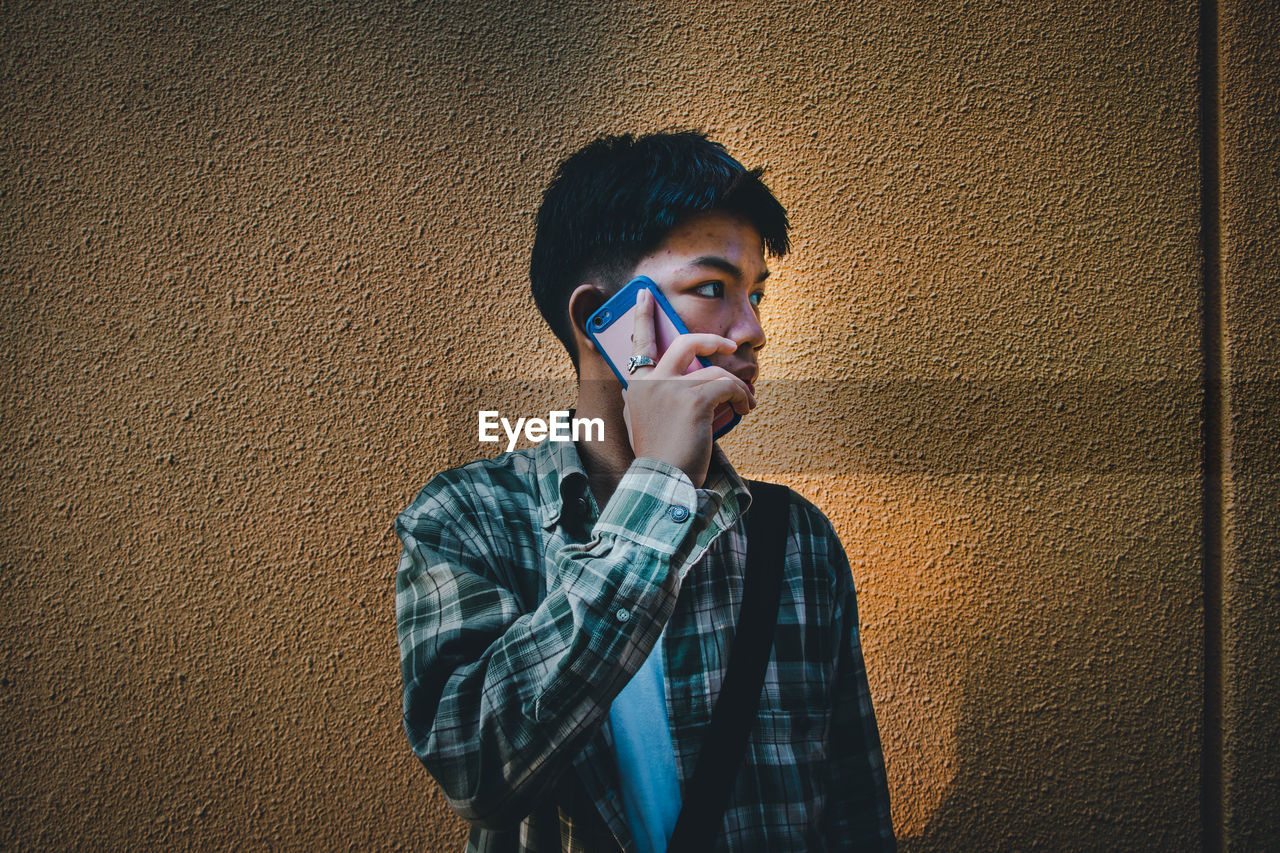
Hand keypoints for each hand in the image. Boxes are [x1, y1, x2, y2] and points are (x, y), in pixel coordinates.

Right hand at [622, 287, 754, 487]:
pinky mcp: (694, 400)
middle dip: (712, 340)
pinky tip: (746, 408)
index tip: (647, 295)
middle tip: (730, 346)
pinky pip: (728, 386)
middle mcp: (651, 382)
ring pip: (716, 370)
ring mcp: (671, 388)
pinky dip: (742, 396)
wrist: (663, 482)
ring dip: (737, 386)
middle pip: (685, 343)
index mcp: (637, 386)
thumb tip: (673, 382)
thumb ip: (652, 398)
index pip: (639, 344)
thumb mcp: (644, 423)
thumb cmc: (660, 458)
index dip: (644, 317)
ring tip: (745, 402)